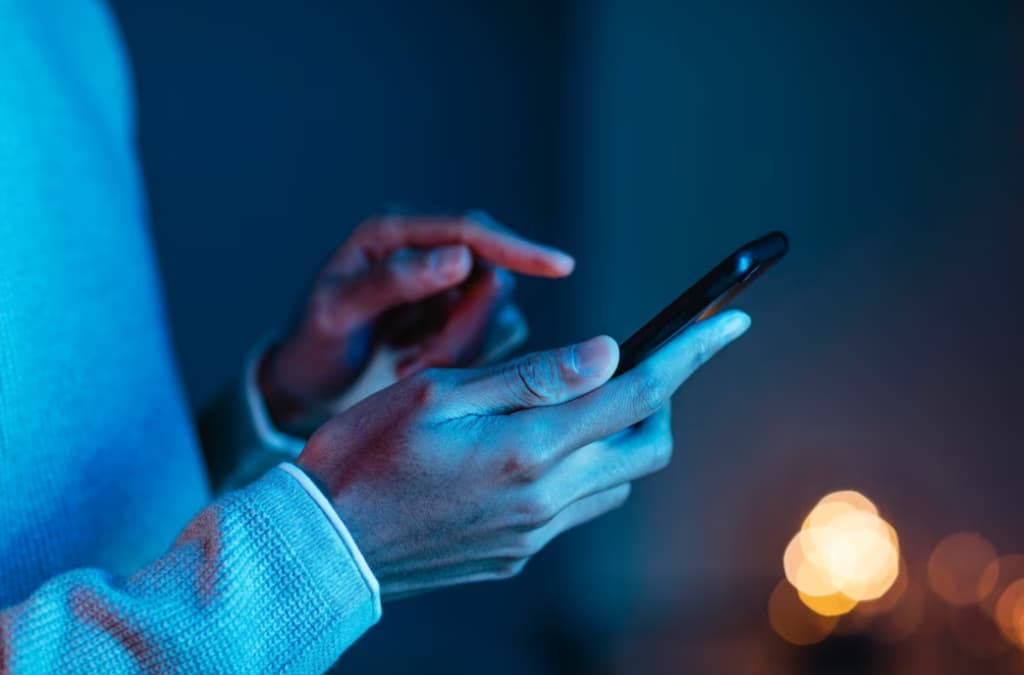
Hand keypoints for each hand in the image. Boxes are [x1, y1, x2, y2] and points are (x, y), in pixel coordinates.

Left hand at [259, 212, 574, 429]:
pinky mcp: (452, 318)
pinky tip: (414, 366)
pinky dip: (457, 359)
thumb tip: (460, 256)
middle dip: (464, 326)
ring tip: (406, 365)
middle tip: (416, 364)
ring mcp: (442, 287)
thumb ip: (395, 281)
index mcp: (393, 235)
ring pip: (491, 313)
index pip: (470, 230)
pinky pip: (484, 337)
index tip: (561, 265)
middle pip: (490, 276)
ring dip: (458, 346)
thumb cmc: (312, 343)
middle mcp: (425, 253)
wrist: (305, 384)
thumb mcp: (337, 312)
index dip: (518, 247)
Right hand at [297, 310, 750, 599]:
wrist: (321, 547)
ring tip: (582, 405)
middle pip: (647, 446)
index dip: (691, 352)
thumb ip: (530, 376)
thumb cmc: (363, 455)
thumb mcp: (436, 393)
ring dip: (620, 438)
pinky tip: (538, 453)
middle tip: (638, 366)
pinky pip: (577, 511)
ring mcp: (533, 534)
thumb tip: (608, 351)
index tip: (729, 322)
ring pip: (617, 481)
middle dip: (661, 399)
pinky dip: (582, 471)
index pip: (637, 391)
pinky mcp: (516, 554)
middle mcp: (544, 498)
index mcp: (527, 447)